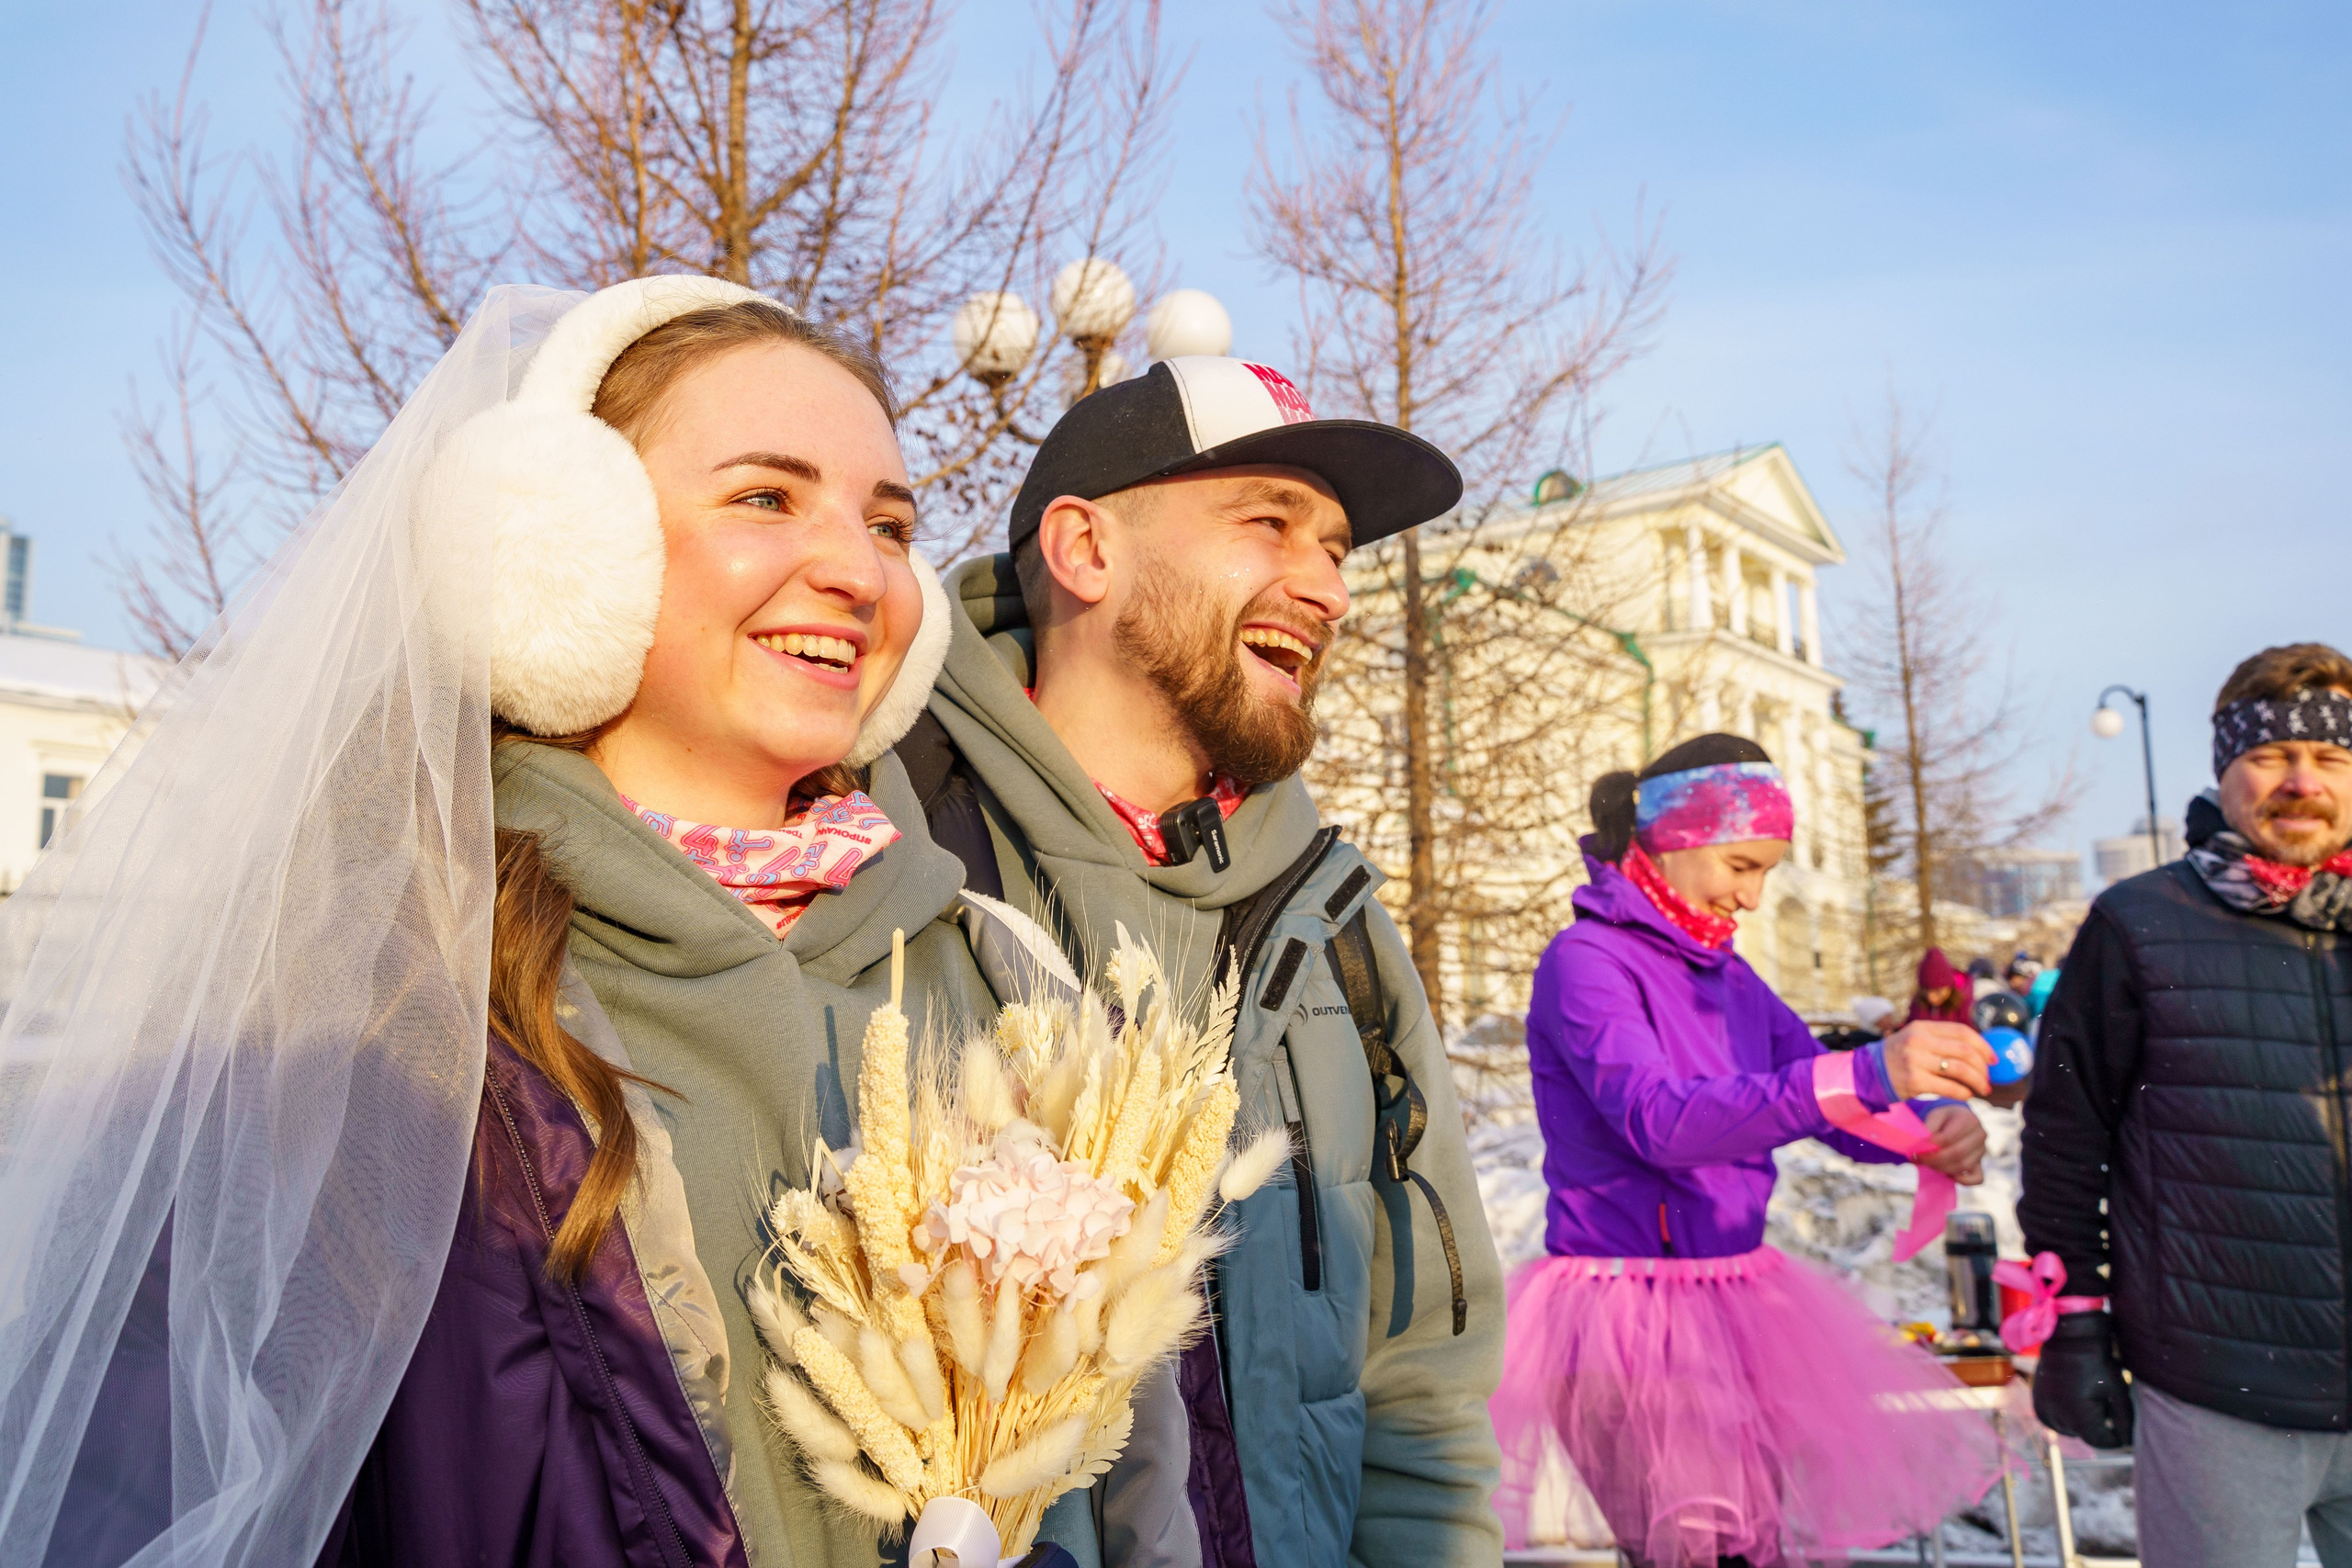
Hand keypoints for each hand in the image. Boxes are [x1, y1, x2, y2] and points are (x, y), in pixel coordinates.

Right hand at [1882, 1020, 1993, 1100]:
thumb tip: (1980, 1054)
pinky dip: (1963, 1093)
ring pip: (1960, 1069)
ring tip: (1983, 1089)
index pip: (1962, 1031)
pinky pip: (1949, 1087)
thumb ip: (1941, 1042)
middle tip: (1988, 1078)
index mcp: (1922, 1028)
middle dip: (1982, 1067)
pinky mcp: (1914, 1081)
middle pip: (1964, 1050)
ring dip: (1977, 1081)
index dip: (1983, 1045)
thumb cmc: (1898, 1059)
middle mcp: (1918, 1041)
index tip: (1993, 1059)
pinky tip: (1966, 1095)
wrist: (1867, 1074)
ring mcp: (1915, 1061)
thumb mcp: (1915, 1041)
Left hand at [1917, 1104, 1985, 1184]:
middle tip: (1918, 1159)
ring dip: (1942, 1168)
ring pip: (1963, 1166)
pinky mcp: (1980, 1164)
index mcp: (1969, 1120)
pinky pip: (1978, 1178)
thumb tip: (1919, 1144)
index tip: (1915, 1150)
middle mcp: (1980, 1135)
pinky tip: (1948, 1175)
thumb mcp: (1935, 1115)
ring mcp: (1982, 1151)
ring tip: (1928, 1163)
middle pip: (1956, 1153)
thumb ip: (1928, 1127)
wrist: (1959, 1120)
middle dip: (1934, 1159)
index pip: (1948, 1138)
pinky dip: (1963, 1181)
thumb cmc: (1945, 1119)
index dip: (1930, 1146)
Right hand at [2031, 1311, 2132, 1448]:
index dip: (2115, 1435)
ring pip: (2068, 1429)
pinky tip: (2073, 1399)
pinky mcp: (2037, 1402)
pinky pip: (2054, 1419)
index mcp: (2078, 1419)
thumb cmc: (2098, 1364)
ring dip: (2079, 1422)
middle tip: (2104, 1403)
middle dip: (2096, 1426)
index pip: (2101, 1442)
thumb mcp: (2118, 1393)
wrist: (2069, 1338)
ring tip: (2088, 1399)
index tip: (2121, 1422)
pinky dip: (2064, 1414)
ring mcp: (2043, 1410)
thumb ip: (2124, 1422)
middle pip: (2084, 1436)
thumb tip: (2127, 1443)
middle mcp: (2056, 1418)